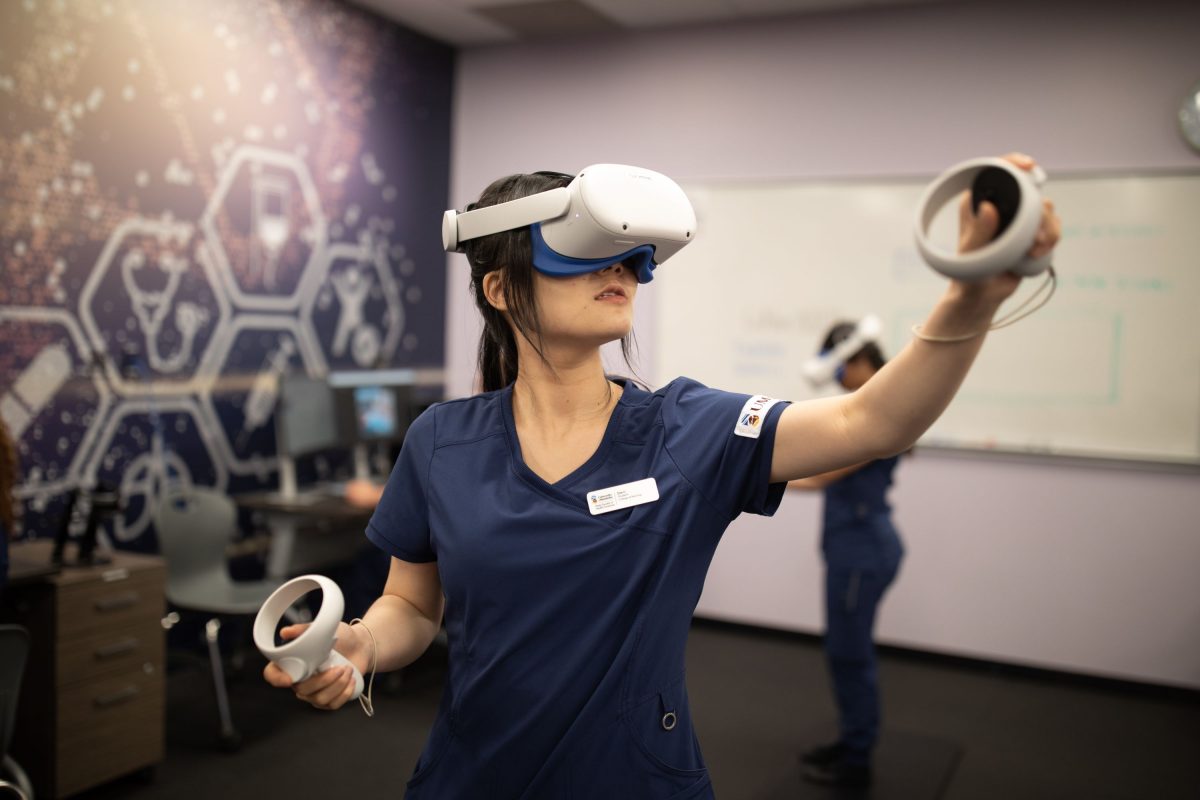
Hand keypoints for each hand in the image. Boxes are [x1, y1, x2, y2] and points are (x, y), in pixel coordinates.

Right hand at [261, 621, 370, 710]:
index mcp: (293, 662)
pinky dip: (344, 693)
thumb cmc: (341, 636)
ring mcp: (314, 692)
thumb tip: (285, 632)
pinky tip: (351, 680)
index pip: (273, 674)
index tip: (289, 679)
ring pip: (319, 699)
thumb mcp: (324, 628)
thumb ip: (303, 630)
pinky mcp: (329, 699)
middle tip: (339, 667)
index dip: (277, 679)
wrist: (361, 645)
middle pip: (302, 690)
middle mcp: (301, 680)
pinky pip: (332, 705)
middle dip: (323, 680)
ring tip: (347, 670)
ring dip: (337, 685)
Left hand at [951, 152, 1061, 309]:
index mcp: (977, 202)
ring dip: (1047, 227)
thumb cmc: (968, 275)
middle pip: (1030, 189)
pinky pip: (1052, 225)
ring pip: (1045, 208)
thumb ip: (979, 233)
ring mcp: (1018, 219)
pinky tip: (1038, 253)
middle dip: (1039, 210)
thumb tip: (988, 207)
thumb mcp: (971, 255)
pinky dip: (1051, 237)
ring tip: (1034, 251)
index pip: (997, 171)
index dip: (1015, 162)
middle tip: (1035, 235)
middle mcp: (1000, 206)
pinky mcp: (1032, 232)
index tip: (1029, 166)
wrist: (981, 295)